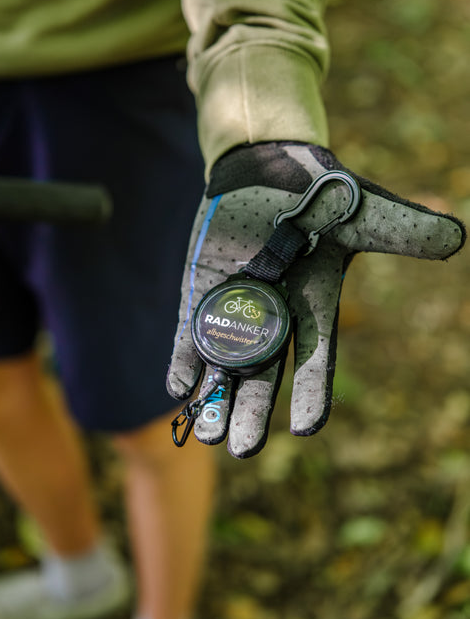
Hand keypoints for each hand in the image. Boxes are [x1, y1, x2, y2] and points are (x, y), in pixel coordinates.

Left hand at [167, 142, 464, 457]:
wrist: (267, 168)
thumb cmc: (321, 193)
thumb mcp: (363, 212)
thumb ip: (402, 230)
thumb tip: (458, 237)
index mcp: (315, 307)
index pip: (313, 357)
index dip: (310, 392)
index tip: (306, 428)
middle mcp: (274, 316)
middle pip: (262, 373)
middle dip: (252, 411)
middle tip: (242, 450)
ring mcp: (235, 306)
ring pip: (224, 362)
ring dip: (215, 398)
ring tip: (206, 438)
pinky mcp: (201, 291)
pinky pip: (189, 331)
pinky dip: (184, 357)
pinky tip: (177, 387)